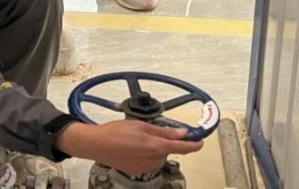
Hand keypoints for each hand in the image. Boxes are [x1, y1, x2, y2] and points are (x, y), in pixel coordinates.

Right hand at [55, 121, 202, 175]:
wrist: (98, 145)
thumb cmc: (116, 133)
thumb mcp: (142, 126)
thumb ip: (164, 131)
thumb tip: (181, 133)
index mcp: (157, 146)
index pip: (183, 148)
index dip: (194, 144)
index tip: (200, 141)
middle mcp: (154, 159)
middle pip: (168, 150)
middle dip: (163, 141)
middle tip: (148, 131)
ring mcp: (146, 167)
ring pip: (158, 156)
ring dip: (153, 148)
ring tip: (136, 139)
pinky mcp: (138, 171)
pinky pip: (149, 162)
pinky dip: (145, 155)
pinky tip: (132, 148)